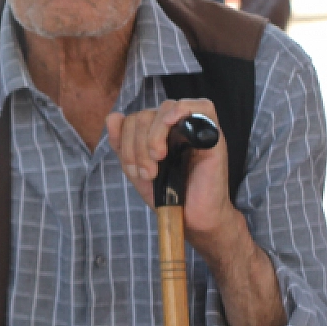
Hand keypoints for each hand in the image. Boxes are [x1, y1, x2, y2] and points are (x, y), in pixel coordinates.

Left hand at [106, 98, 239, 249]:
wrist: (192, 219)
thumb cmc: (168, 195)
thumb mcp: (137, 170)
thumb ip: (122, 145)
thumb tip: (113, 117)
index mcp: (159, 132)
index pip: (133, 118)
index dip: (126, 142)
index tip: (134, 171)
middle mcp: (177, 126)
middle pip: (147, 114)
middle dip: (139, 145)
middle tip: (148, 173)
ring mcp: (196, 128)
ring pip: (166, 108)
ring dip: (154, 135)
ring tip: (158, 161)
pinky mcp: (213, 135)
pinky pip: (201, 106)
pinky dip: (180, 111)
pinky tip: (171, 124)